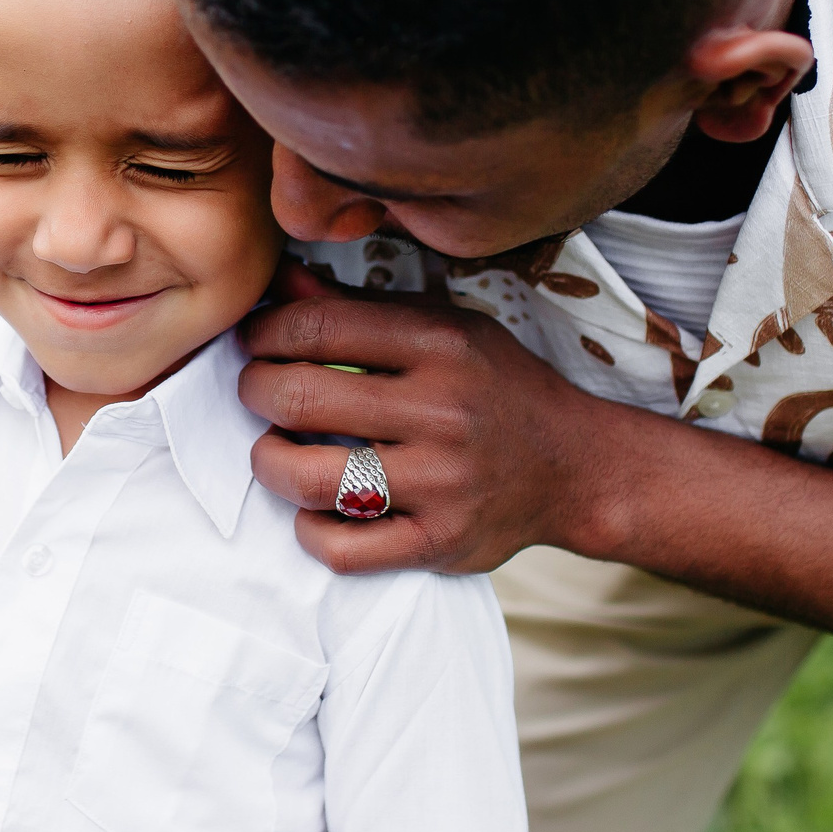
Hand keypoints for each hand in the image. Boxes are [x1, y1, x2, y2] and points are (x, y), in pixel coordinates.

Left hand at [239, 286, 631, 573]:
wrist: (576, 466)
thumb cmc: (495, 388)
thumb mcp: (442, 328)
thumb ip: (357, 308)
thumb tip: (279, 283)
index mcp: (441, 345)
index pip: (317, 327)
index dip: (265, 333)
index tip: (256, 342)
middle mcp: (442, 412)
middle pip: (300, 398)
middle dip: (255, 391)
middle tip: (258, 391)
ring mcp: (442, 483)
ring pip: (308, 478)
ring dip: (269, 461)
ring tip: (274, 449)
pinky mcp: (440, 542)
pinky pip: (341, 548)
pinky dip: (309, 529)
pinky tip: (315, 507)